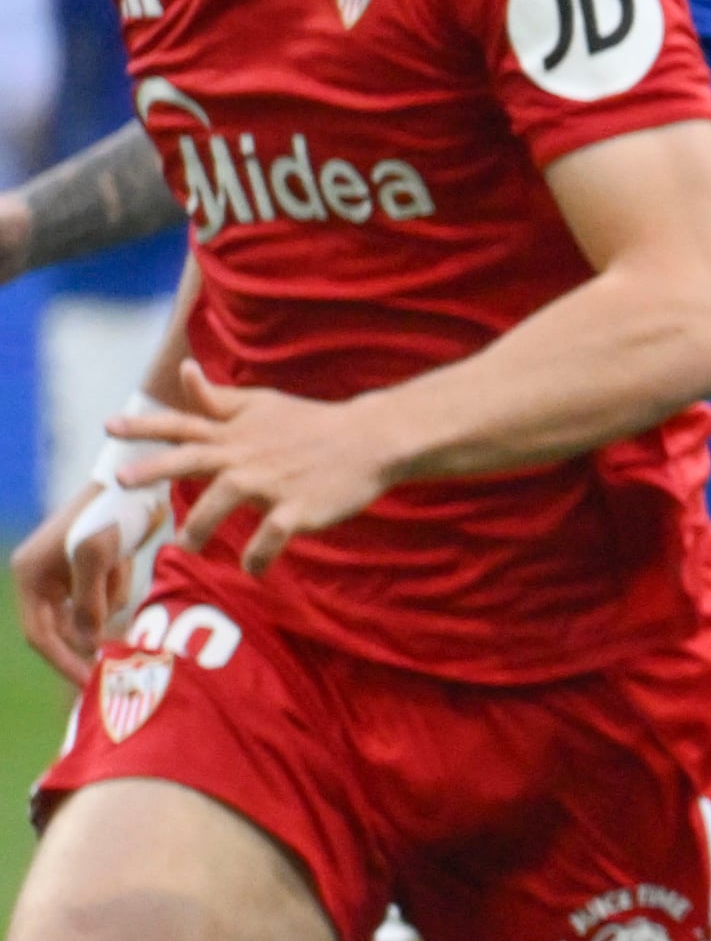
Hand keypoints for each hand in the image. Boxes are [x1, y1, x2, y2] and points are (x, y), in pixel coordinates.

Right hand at [11, 499, 112, 685]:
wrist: (131, 483)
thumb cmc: (108, 513)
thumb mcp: (95, 556)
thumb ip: (88, 601)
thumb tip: (89, 642)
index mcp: (30, 577)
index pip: (40, 635)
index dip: (64, 662)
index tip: (90, 684)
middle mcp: (42, 579)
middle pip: (66, 629)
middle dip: (93, 633)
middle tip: (122, 657)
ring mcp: (65, 575)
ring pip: (92, 613)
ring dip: (110, 597)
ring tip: (117, 562)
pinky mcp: (90, 570)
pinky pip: (107, 596)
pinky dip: (118, 585)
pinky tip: (122, 559)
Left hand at [117, 379, 400, 566]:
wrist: (370, 441)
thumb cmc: (312, 424)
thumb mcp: (262, 404)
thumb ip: (218, 398)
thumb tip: (184, 371)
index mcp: (234, 432)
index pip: (182, 424)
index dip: (144, 426)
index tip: (109, 426)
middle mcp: (246, 455)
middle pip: (191, 460)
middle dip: (154, 468)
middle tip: (123, 480)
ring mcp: (271, 482)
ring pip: (223, 502)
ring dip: (200, 526)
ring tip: (189, 547)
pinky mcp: (298, 509)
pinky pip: (269, 537)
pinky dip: (257, 556)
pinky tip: (251, 569)